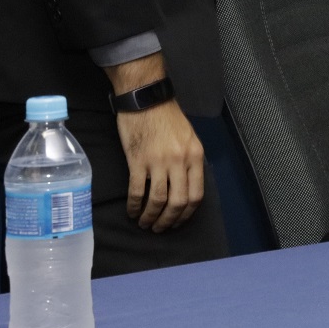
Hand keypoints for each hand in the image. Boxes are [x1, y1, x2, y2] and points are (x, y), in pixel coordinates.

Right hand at [104, 52, 205, 231]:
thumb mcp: (189, 138)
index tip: (178, 222)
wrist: (145, 99)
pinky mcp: (137, 161)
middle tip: (159, 228)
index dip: (186, 213)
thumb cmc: (167, 118)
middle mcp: (180, 161)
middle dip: (169, 220)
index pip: (196, 194)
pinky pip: (137, 191)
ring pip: (158, 200)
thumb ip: (190, 161)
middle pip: (178, 202)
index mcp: (195, 156)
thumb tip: (187, 187)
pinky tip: (132, 211)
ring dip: (150, 216)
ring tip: (145, 223)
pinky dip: (134, 205)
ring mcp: (158, 162)